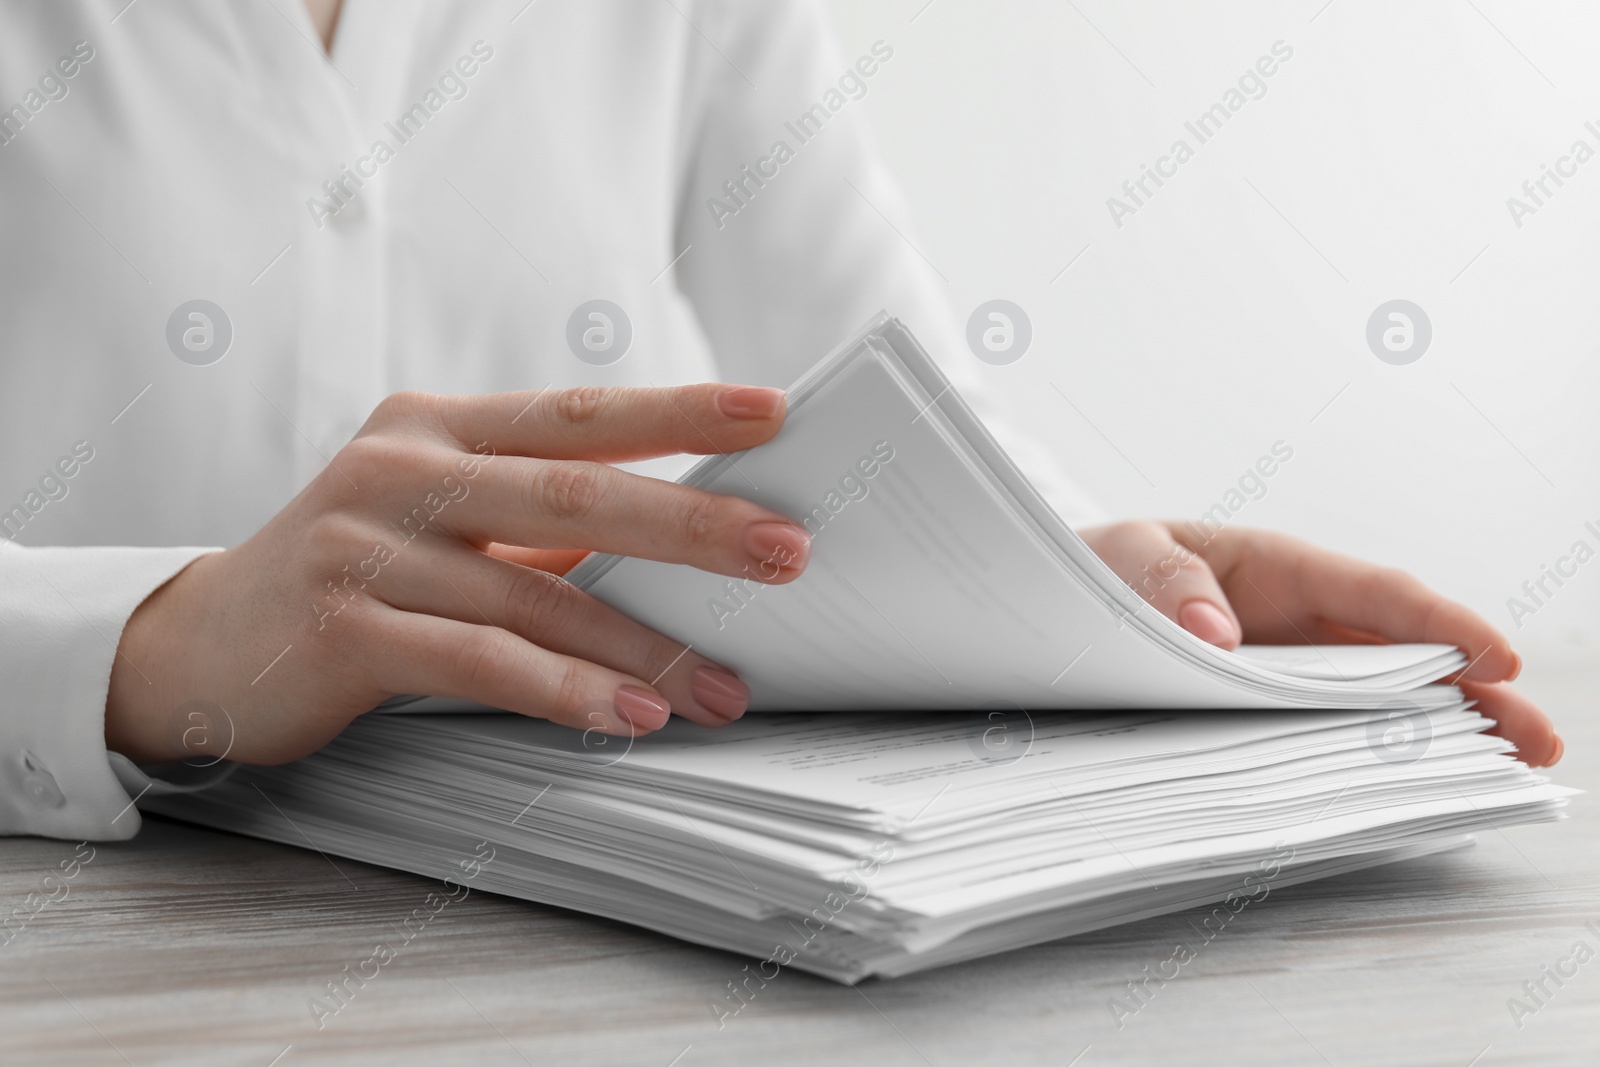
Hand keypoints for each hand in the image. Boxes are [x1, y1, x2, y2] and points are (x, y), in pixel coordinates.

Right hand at [106, 385, 810, 764]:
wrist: (198, 642)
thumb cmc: (353, 575)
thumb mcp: (439, 520)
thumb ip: (535, 520)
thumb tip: (681, 539)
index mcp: (438, 425)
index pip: (581, 412)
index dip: (681, 410)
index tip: (774, 412)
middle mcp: (402, 467)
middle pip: (579, 492)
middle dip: (695, 527)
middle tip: (789, 553)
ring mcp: (366, 544)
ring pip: (540, 594)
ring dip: (648, 647)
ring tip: (727, 686)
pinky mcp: (344, 625)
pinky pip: (481, 660)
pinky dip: (566, 692)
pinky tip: (633, 716)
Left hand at [1078, 521, 1561, 767]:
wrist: (1058, 608)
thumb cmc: (1100, 568)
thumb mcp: (1121, 556)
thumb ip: (1163, 582)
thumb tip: (1215, 634)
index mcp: (1278, 568)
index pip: (1375, 594)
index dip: (1441, 624)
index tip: (1496, 656)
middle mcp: (1300, 623)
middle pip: (1403, 656)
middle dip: (1476, 694)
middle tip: (1539, 740)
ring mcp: (1292, 671)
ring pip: (1380, 699)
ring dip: (1443, 732)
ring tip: (1506, 772)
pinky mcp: (1268, 712)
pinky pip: (1328, 732)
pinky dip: (1371, 755)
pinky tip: (1408, 788)